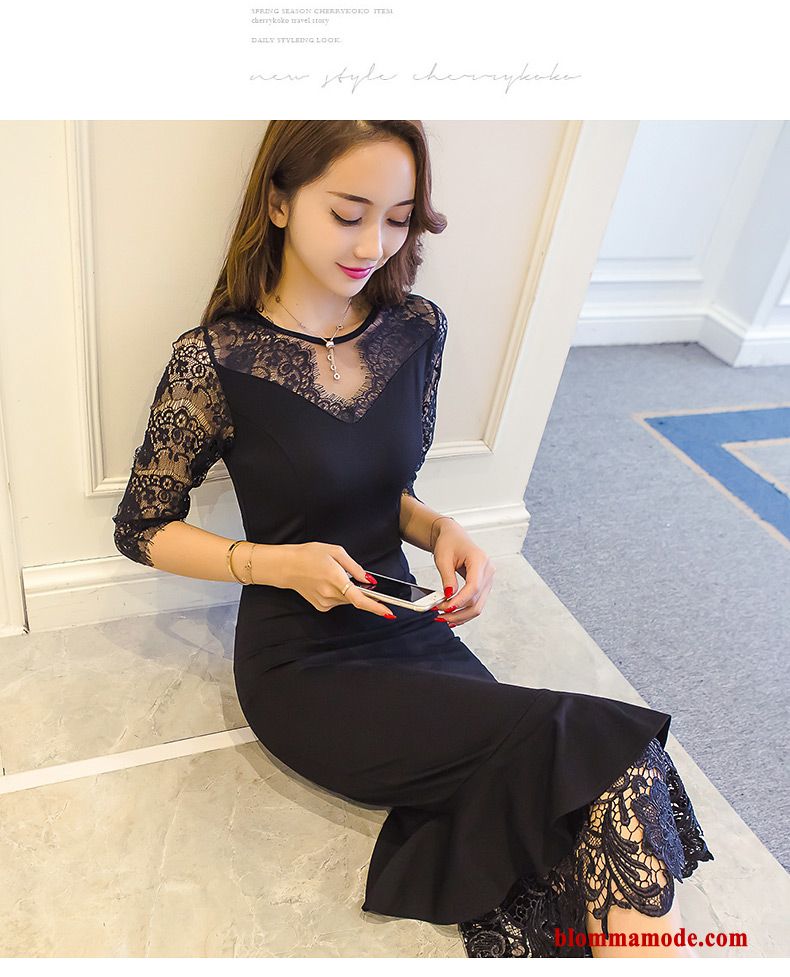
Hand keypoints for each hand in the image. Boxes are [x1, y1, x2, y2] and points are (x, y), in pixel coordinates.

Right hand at [280, 542, 395, 618]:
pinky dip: (340, 594)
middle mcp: (330, 594)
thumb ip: (355, 567)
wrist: (286, 566)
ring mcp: (325, 602)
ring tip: (336, 576)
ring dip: (350, 591)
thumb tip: (368, 579)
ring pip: (348, 600)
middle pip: (356, 599)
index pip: (359, 599)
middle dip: (364, 592)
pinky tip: (330, 583)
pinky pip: (338, 601)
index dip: (376, 607)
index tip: (388, 611)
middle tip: (361, 582)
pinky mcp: (321, 606)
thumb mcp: (335, 552)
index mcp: (335, 578)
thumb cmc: (308, 556)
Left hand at [431, 519, 495, 626]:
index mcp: (480, 560)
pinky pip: (476, 603)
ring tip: (444, 619)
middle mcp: (488, 571)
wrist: (454, 537)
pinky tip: (453, 617)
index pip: (473, 586)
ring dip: (461, 615)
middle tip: (440, 616)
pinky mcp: (483, 586)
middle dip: (458, 612)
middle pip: (477, 600)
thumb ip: (447, 578)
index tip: (446, 608)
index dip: (460, 600)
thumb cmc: (449, 543)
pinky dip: (464, 612)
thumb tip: (448, 596)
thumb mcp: (443, 558)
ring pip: (478, 606)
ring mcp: (488, 580)